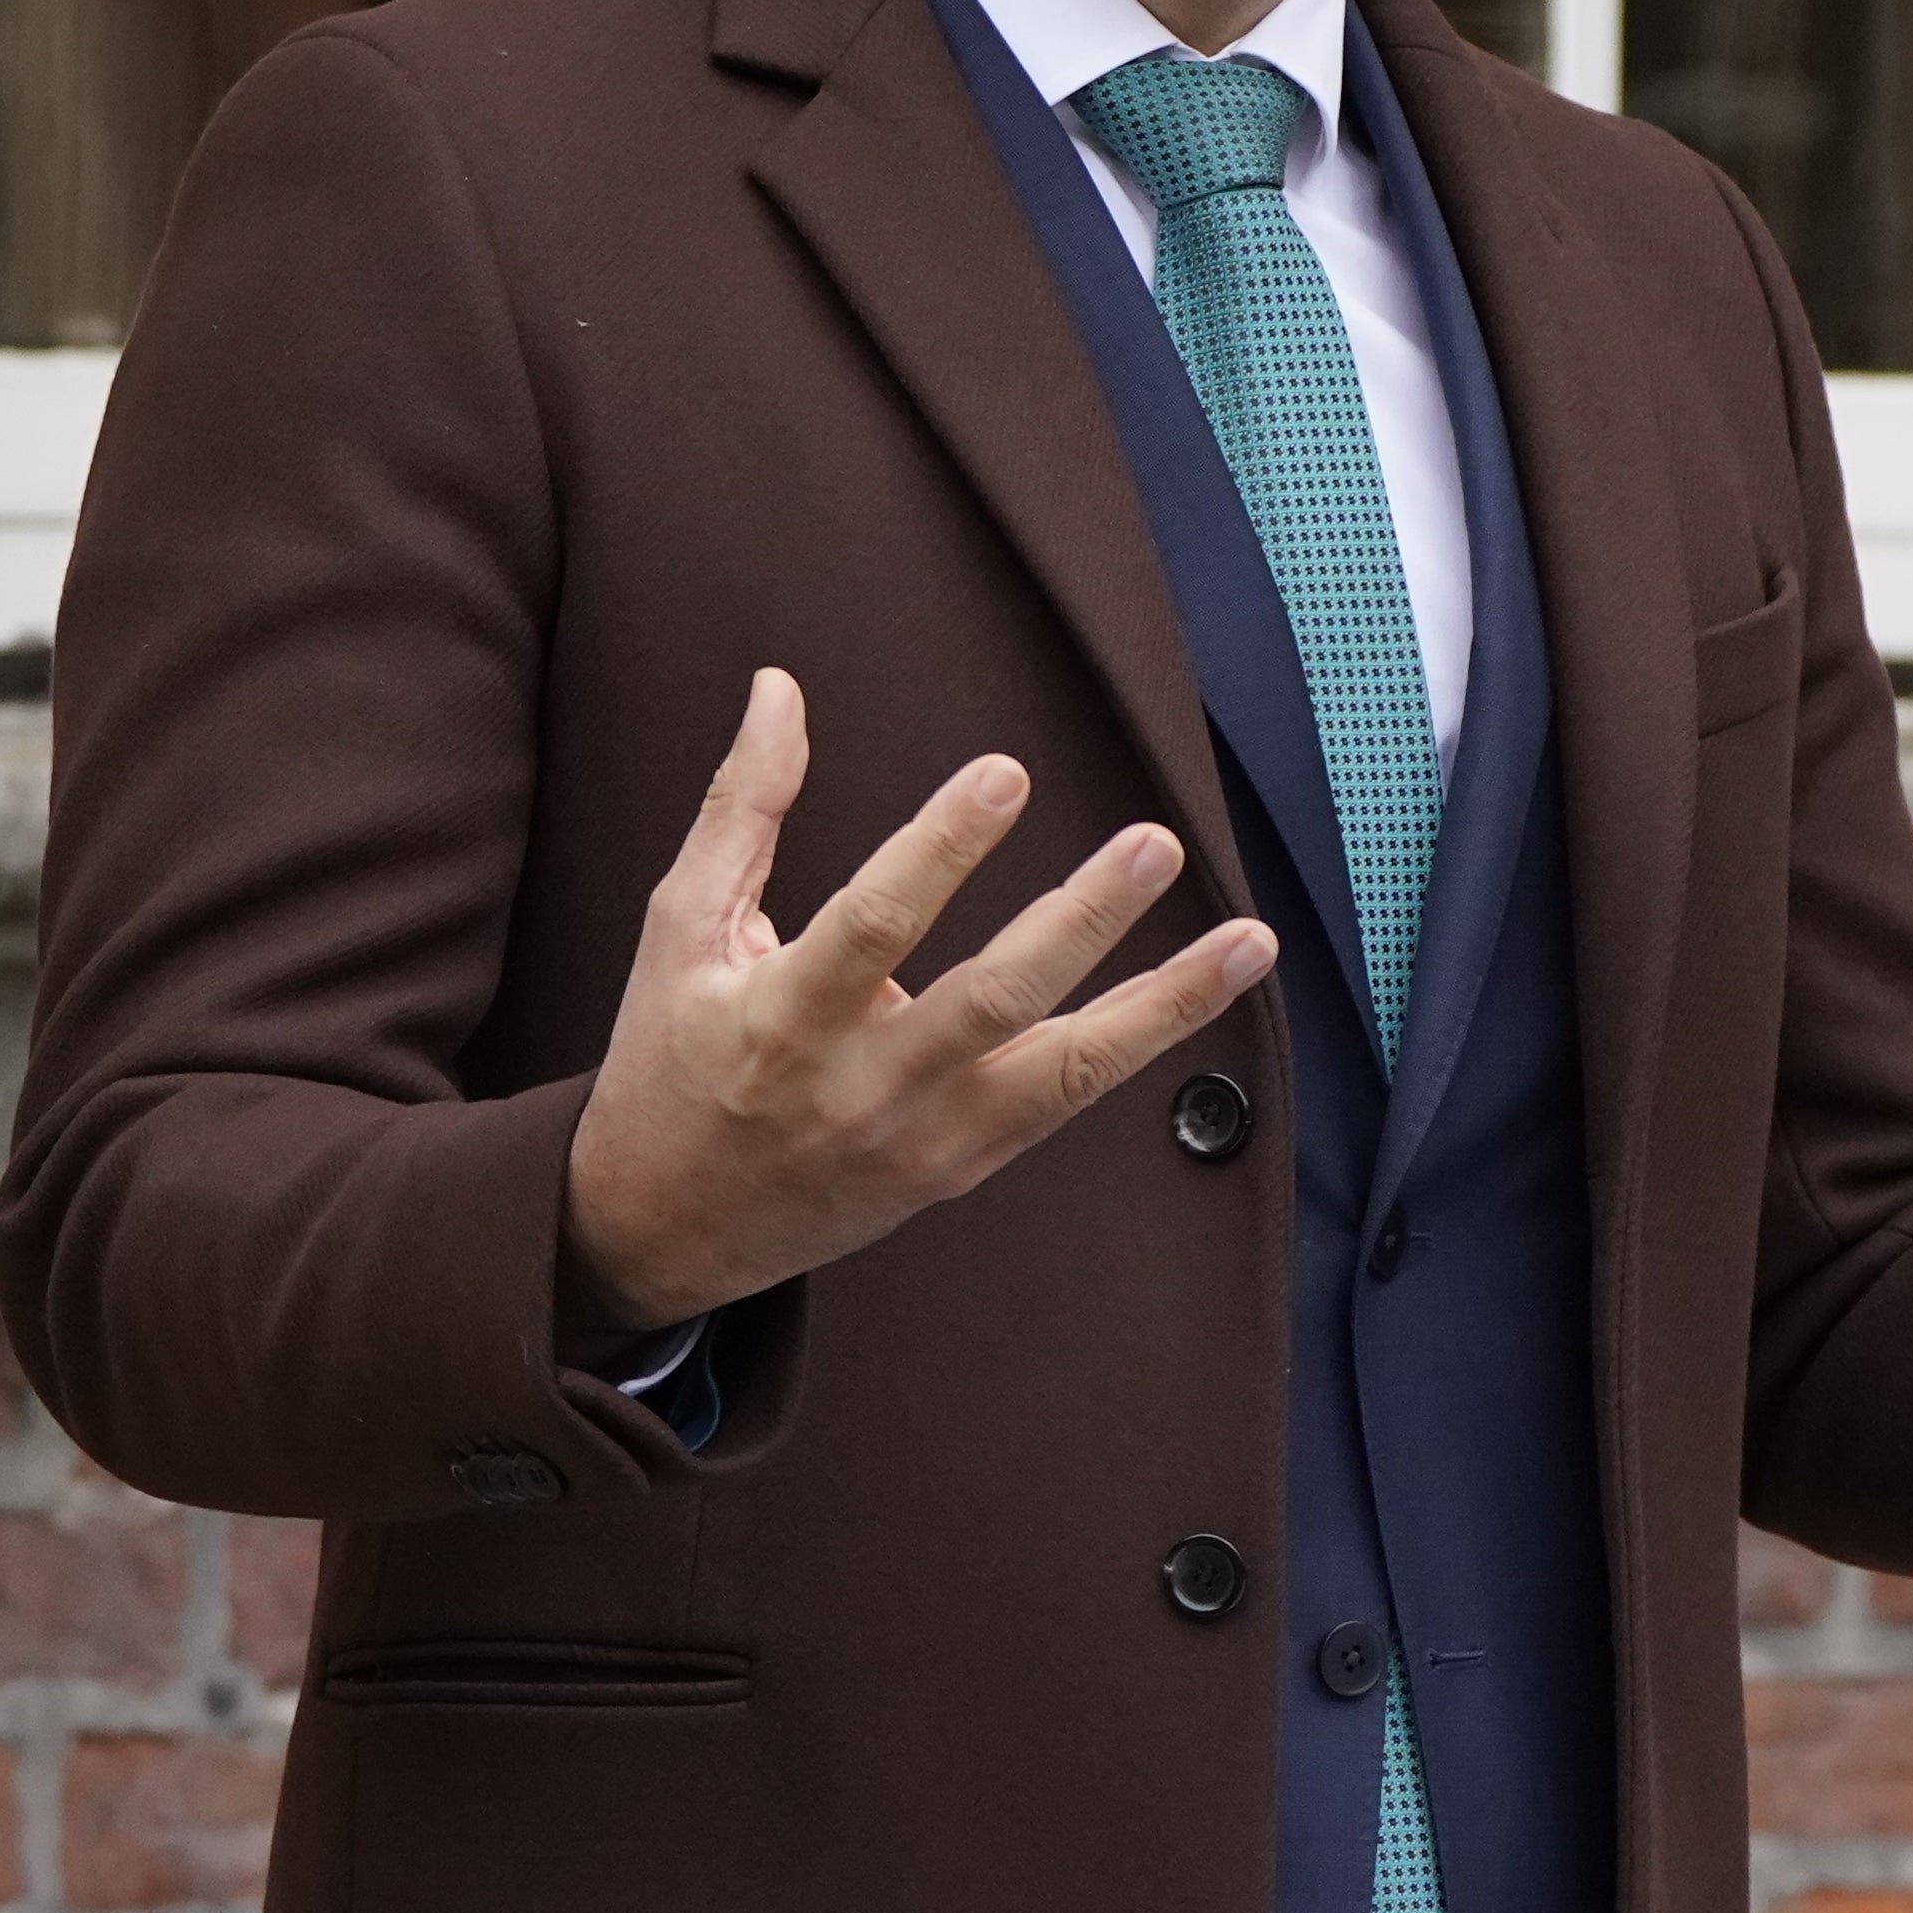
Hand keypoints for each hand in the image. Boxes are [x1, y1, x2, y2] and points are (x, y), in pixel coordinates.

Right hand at [563, 671, 1277, 1328]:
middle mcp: (862, 1087)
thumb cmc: (674, 1060)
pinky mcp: (962, 1165)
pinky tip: (1211, 985)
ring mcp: (923, 1136)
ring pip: (1060, 1071)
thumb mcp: (683, 930)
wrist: (666, 1227)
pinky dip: (1145, 1043)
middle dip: (1080, 922)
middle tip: (1153, 843)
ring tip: (1246, 937)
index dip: (939, 849)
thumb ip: (742, 807)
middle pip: (989, 1002)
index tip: (1003, 773)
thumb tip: (781, 686)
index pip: (874, 926)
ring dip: (1162, 1004)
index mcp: (782, 1017)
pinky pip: (1068, 1101)